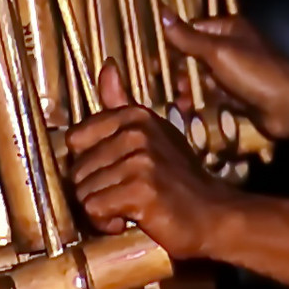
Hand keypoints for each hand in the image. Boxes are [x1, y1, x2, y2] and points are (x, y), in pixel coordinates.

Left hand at [66, 60, 241, 260]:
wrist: (213, 214)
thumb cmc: (178, 177)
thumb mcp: (153, 132)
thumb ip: (122, 102)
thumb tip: (107, 65)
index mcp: (134, 116)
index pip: (75, 139)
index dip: (89, 163)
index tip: (114, 171)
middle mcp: (136, 133)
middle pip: (77, 169)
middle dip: (94, 190)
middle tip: (123, 194)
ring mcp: (139, 161)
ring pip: (83, 192)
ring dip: (100, 209)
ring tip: (128, 207)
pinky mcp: (141, 190)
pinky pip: (94, 210)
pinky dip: (106, 223)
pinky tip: (126, 221)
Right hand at [163, 8, 288, 140]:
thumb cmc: (254, 72)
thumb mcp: (217, 52)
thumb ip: (188, 37)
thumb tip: (161, 12)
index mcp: (229, 29)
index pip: (192, 30)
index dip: (172, 44)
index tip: (152, 61)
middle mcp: (232, 47)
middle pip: (196, 56)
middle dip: (179, 70)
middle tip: (163, 84)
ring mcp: (237, 72)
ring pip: (203, 78)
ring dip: (189, 88)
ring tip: (178, 101)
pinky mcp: (240, 95)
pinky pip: (214, 95)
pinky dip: (202, 101)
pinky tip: (189, 110)